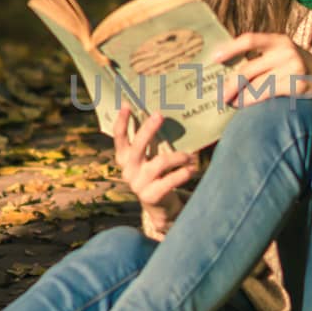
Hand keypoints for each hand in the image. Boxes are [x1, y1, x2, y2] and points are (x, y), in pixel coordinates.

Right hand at [113, 102, 197, 227]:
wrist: (158, 206)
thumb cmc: (156, 174)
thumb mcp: (149, 158)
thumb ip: (150, 142)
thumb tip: (160, 114)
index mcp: (124, 158)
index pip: (119, 138)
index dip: (122, 122)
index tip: (126, 105)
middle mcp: (128, 170)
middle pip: (137, 146)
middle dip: (148, 129)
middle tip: (159, 115)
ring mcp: (138, 184)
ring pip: (160, 162)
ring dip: (179, 156)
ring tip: (191, 156)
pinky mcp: (150, 196)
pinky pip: (169, 180)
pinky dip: (183, 173)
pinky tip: (192, 169)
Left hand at [209, 32, 311, 107]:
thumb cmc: (294, 67)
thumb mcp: (281, 54)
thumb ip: (260, 58)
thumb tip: (227, 71)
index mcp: (278, 40)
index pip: (250, 40)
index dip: (230, 48)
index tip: (214, 58)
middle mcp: (286, 50)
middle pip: (250, 68)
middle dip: (231, 84)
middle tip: (220, 95)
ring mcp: (294, 67)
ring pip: (257, 84)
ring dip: (240, 96)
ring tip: (230, 102)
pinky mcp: (299, 84)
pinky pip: (269, 93)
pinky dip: (253, 100)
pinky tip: (244, 105)